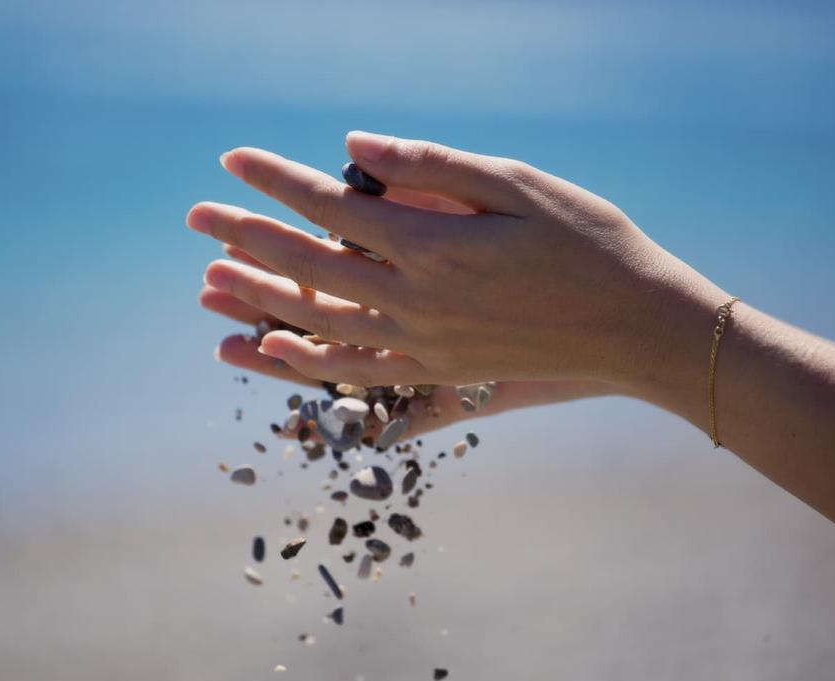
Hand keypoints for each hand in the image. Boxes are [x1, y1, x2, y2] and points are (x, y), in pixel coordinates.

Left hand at [187, 131, 728, 396]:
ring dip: (258, 301)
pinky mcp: (438, 375)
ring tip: (208, 287)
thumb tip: (353, 149)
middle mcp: (417, 304)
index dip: (275, 180)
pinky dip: (306, 361)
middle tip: (195, 218)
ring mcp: (424, 348)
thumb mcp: (520, 185)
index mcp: (434, 248)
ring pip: (318, 325)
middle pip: (309, 268)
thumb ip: (432, 168)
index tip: (232, 158)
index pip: (330, 207)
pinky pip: (355, 374)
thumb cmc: (590, 244)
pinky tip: (269, 348)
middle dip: (246, 237)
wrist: (639, 329)